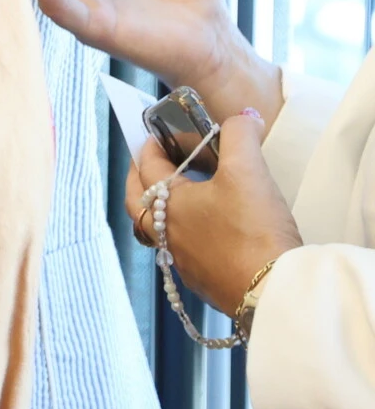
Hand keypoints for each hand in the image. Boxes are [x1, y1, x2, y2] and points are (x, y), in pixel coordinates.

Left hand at [132, 111, 302, 314]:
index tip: (154, 134)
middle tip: (150, 162)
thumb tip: (242, 118)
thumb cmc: (252, 229)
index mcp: (166, 204)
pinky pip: (181, 250)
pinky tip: (206, 229)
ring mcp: (180, 260)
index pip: (146, 166)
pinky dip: (185, 233)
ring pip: (156, 229)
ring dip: (160, 208)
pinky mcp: (201, 280)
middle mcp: (164, 234)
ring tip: (179, 195)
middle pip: (136, 202)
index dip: (150, 145)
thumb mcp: (248, 171)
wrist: (271, 290)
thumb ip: (240, 136)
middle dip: (139, 178)